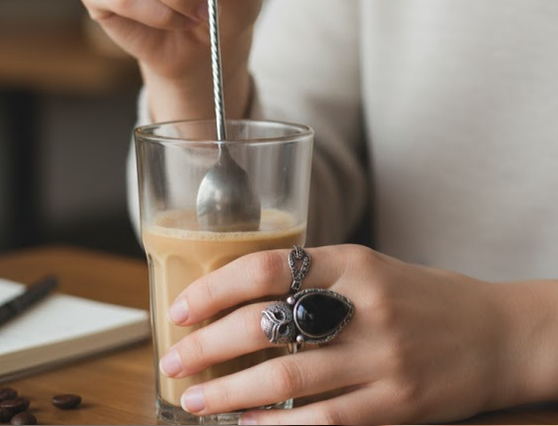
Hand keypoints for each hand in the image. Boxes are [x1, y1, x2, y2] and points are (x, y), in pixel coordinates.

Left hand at [159, 244, 510, 424]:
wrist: (497, 333)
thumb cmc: (424, 296)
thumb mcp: (371, 267)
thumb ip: (317, 277)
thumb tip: (242, 298)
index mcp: (353, 260)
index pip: (267, 267)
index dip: (215, 288)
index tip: (182, 309)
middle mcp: (364, 304)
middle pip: (267, 324)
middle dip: (208, 344)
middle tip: (172, 358)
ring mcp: (382, 356)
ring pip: (287, 378)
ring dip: (231, 392)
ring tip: (195, 399)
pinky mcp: (397, 404)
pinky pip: (324, 421)